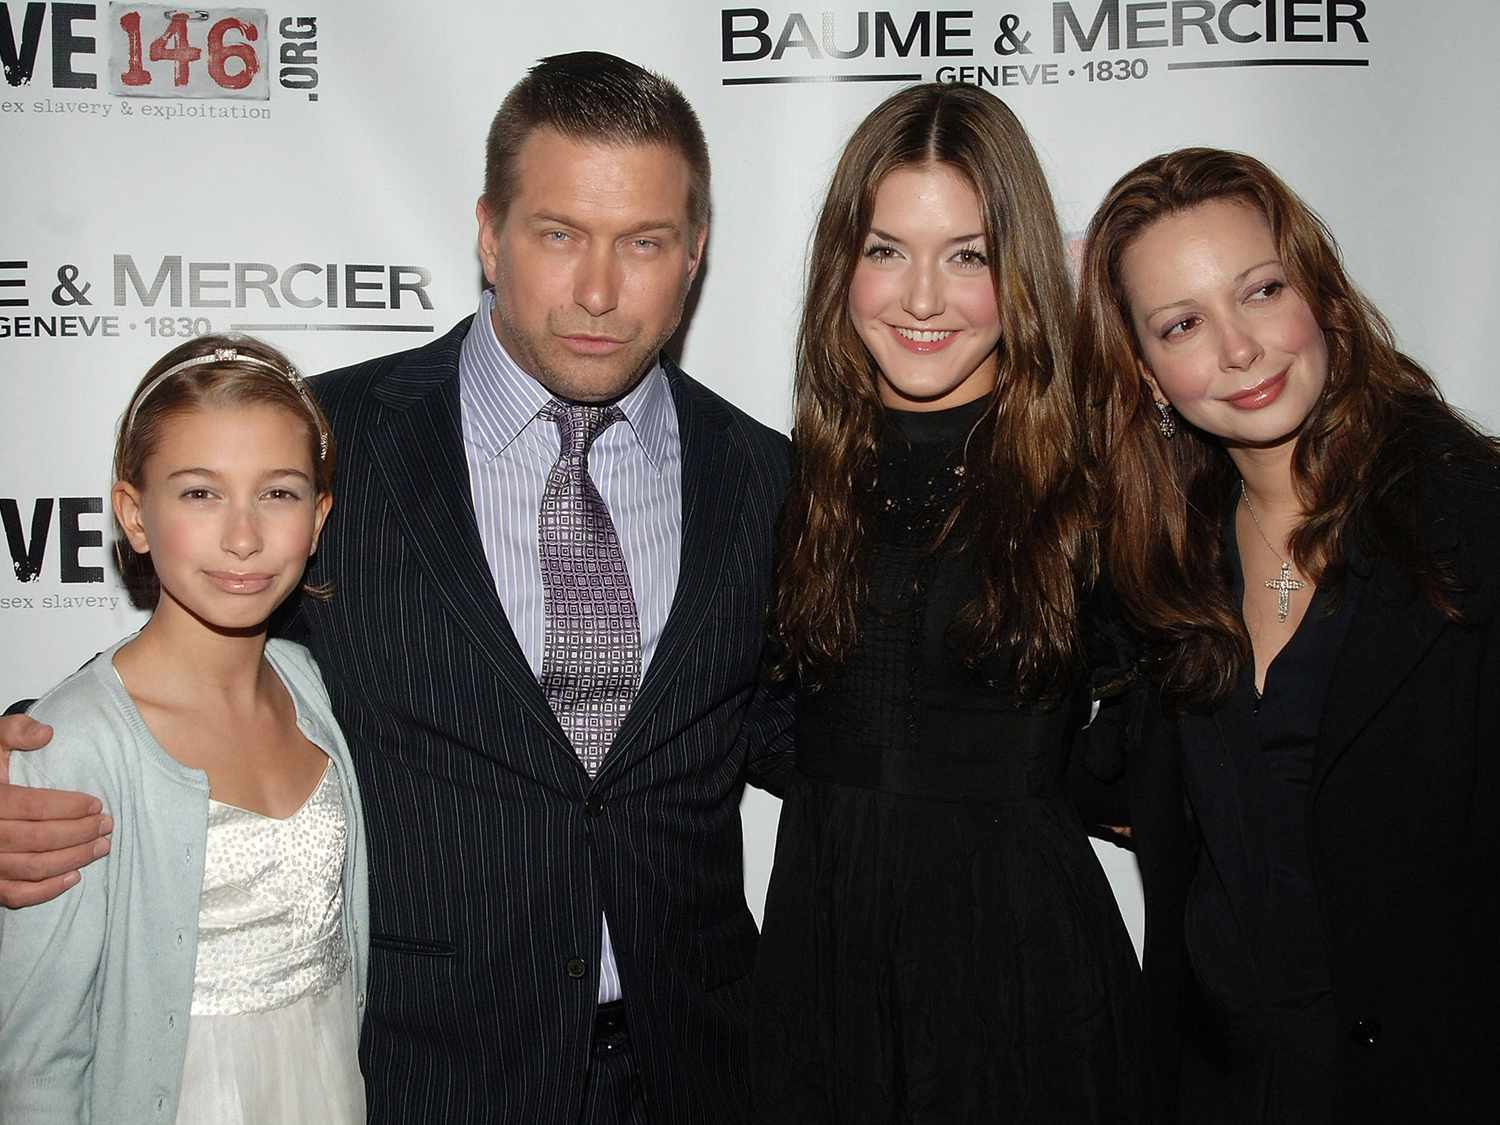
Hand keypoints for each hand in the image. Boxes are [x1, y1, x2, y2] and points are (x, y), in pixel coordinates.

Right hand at [0, 714, 111, 907]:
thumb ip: (16, 731)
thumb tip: (46, 733)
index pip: (32, 807)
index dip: (69, 807)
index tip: (97, 804)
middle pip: (38, 839)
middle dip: (80, 833)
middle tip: (108, 825)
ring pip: (32, 867)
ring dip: (73, 859)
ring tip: (101, 847)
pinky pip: (16, 894)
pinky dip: (46, 890)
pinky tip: (74, 877)